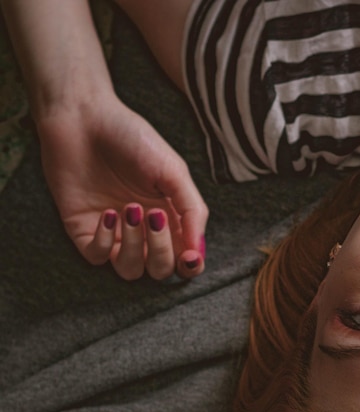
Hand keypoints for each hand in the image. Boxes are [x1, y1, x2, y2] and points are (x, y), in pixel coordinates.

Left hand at [36, 93, 208, 279]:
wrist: (83, 116)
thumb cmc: (132, 138)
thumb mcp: (174, 171)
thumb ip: (192, 211)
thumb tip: (198, 250)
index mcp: (171, 219)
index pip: (186, 260)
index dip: (191, 266)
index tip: (190, 256)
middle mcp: (144, 232)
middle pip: (161, 269)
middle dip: (161, 250)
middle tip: (154, 215)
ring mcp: (114, 233)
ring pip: (130, 270)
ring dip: (134, 246)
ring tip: (130, 210)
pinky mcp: (84, 230)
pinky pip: (97, 257)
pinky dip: (104, 241)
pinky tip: (107, 212)